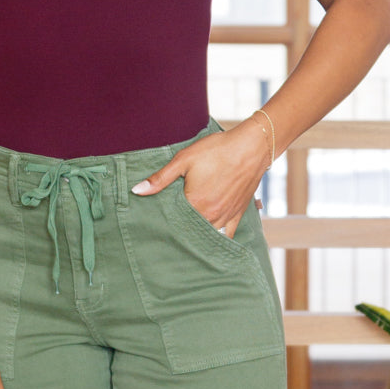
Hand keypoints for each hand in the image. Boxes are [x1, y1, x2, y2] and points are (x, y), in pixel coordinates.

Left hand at [130, 121, 267, 236]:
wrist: (252, 147)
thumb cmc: (217, 150)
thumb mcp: (184, 159)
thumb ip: (160, 178)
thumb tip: (137, 191)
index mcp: (195, 203)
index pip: (174, 223)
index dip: (163, 225)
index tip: (154, 228)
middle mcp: (211, 215)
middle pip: (190, 232)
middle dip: (179, 233)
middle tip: (165, 238)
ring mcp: (226, 217)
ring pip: (207, 236)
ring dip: (196, 238)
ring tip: (184, 239)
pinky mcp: (238, 214)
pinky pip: (227, 235)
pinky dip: (217, 239)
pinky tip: (208, 242)